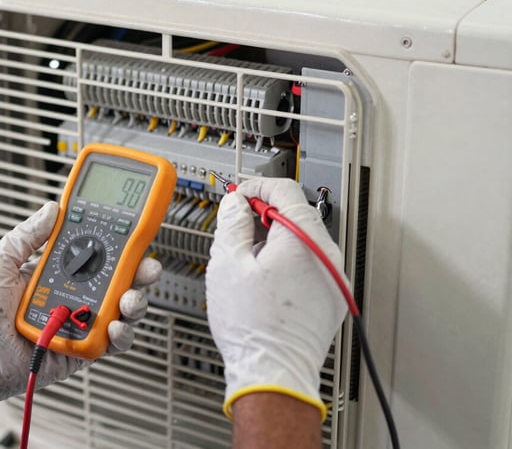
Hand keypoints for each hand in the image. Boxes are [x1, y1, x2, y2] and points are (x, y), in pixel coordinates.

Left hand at [0, 201, 160, 422]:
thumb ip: (27, 235)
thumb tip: (52, 210)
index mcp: (57, 272)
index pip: (94, 253)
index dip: (116, 243)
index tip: (130, 231)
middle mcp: (74, 295)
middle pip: (118, 280)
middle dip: (139, 270)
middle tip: (145, 265)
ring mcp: (81, 322)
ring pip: (122, 309)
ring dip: (135, 301)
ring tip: (129, 299)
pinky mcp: (83, 349)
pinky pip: (112, 342)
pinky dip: (121, 334)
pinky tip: (114, 326)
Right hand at [205, 178, 347, 419]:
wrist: (273, 374)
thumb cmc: (252, 328)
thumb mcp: (227, 264)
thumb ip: (232, 223)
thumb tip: (237, 204)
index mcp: (303, 240)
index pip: (285, 189)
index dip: (257, 186)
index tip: (240, 195)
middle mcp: (327, 256)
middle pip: (297, 214)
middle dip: (265, 214)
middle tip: (239, 227)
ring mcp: (334, 278)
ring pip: (304, 240)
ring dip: (277, 239)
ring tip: (249, 262)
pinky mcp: (332, 297)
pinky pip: (311, 265)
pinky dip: (289, 261)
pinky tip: (266, 281)